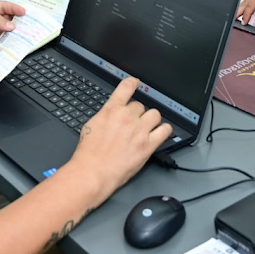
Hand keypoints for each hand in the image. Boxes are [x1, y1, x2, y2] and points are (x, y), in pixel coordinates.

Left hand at [0, 1, 25, 69]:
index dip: (14, 8)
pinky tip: (16, 42)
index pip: (3, 6)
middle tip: (28, 22)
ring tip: (25, 32)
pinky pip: (6, 43)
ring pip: (9, 31)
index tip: (23, 11)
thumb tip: (10, 24)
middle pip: (9, 18)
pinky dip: (13, 42)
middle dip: (19, 19)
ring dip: (17, 32)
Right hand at [66, 77, 172, 201]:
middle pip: (140, 105)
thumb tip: (113, 112)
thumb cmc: (89, 153)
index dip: (133, 82)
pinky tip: (160, 132)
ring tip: (146, 128)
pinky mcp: (148, 145)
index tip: (136, 82)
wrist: (93, 171)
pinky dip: (164, 130)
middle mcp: (127, 117)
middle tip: (132, 124)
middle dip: (137, 114)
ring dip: (151, 120)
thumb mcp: (91, 125)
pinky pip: (165, 130)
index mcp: (112, 110)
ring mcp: (139, 130)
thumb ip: (106, 115)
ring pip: (155, 114)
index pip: (126, 87)